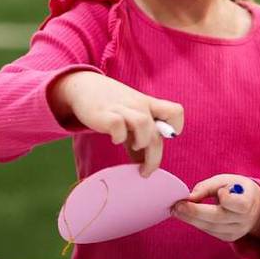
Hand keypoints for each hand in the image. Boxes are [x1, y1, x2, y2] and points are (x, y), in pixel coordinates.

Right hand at [49, 71, 183, 175]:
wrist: (84, 87)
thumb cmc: (112, 106)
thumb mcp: (130, 119)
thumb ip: (138, 139)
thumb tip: (143, 163)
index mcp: (149, 105)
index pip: (175, 111)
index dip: (175, 127)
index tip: (165, 139)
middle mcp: (139, 105)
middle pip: (157, 131)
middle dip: (154, 156)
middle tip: (146, 171)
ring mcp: (122, 108)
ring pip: (143, 123)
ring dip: (142, 141)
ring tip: (134, 147)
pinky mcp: (105, 113)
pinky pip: (117, 125)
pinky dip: (119, 136)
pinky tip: (114, 139)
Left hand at [171, 175, 259, 242]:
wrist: (254, 207)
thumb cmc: (238, 189)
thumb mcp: (227, 180)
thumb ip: (209, 186)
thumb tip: (190, 196)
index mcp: (248, 201)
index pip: (239, 204)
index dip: (227, 199)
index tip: (219, 192)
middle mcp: (244, 220)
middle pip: (218, 218)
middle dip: (195, 212)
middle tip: (177, 205)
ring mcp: (236, 231)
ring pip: (210, 227)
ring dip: (191, 219)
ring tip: (176, 209)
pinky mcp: (229, 237)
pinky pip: (209, 231)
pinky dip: (197, 222)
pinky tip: (187, 215)